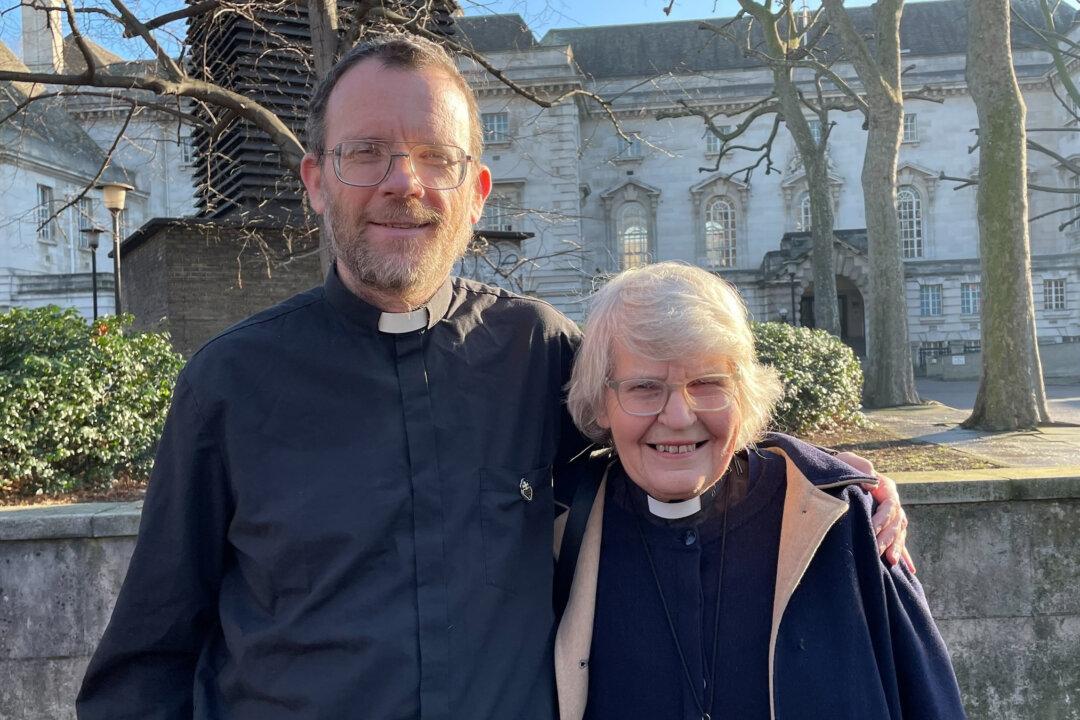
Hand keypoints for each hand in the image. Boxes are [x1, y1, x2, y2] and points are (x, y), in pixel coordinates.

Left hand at [834, 451, 915, 573]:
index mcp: (885, 487)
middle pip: (895, 522)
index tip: (872, 529)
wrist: (839, 473)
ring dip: (896, 547)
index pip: (890, 505)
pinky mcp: (885, 525)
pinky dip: (903, 554)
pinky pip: (897, 540)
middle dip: (887, 538)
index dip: (883, 518)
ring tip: (891, 561)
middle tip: (878, 551)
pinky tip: (910, 569)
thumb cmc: (843, 466)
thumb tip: (872, 481)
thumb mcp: (848, 461)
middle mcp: (892, 501)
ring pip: (899, 533)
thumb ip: (860, 466)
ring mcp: (891, 515)